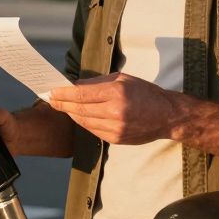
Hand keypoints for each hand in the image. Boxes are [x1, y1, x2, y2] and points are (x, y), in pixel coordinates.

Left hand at [48, 72, 185, 144]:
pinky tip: (78, 116)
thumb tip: (75, 85)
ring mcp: (115, 128)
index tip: (52, 91)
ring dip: (71, 114)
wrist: (167, 116)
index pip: (81, 94)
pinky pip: (93, 130)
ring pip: (84, 122)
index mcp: (117, 93)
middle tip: (51, 100)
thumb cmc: (146, 93)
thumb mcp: (123, 79)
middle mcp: (115, 112)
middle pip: (79, 109)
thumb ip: (97, 83)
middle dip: (62, 104)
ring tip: (62, 107)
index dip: (63, 93)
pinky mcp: (116, 139)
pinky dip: (83, 122)